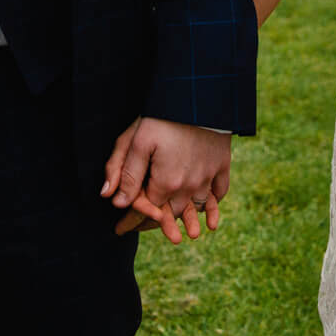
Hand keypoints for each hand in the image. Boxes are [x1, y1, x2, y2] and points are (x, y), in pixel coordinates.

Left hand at [100, 117, 232, 242]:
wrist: (201, 98)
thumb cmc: (164, 117)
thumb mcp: (137, 141)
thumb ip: (125, 171)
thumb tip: (113, 200)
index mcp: (166, 183)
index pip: (146, 210)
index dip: (131, 221)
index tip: (119, 230)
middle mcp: (189, 186)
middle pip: (173, 213)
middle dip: (163, 225)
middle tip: (161, 236)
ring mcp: (208, 177)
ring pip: (198, 207)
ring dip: (192, 221)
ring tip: (192, 235)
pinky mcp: (222, 165)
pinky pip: (220, 191)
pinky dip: (214, 203)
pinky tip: (210, 209)